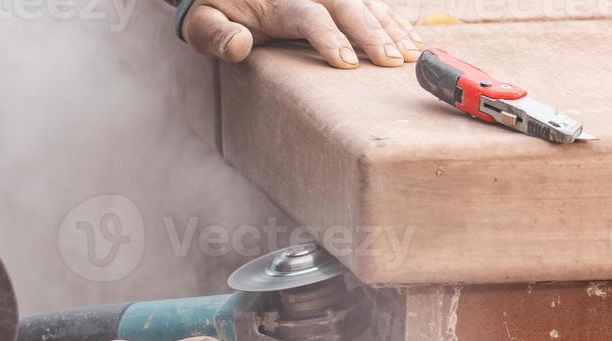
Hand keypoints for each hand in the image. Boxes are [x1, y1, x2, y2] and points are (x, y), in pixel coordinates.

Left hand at [182, 0, 422, 68]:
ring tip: (408, 54)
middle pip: (346, 5)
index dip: (329, 38)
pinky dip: (391, 20)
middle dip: (372, 33)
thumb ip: (216, 35)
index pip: (310, 15)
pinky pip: (368, 2)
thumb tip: (240, 44)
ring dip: (389, 27)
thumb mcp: (201, 23)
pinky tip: (410, 39)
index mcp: (277, 0)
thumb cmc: (210, 8)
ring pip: (363, 2)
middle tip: (391, 62)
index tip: (347, 63)